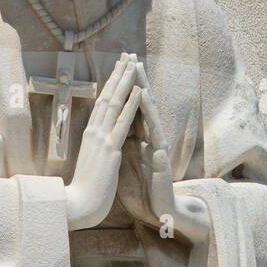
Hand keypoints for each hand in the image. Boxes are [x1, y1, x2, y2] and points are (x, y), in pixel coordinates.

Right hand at [65, 53, 141, 231]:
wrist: (78, 205)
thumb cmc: (84, 189)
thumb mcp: (90, 162)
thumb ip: (94, 148)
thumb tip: (96, 139)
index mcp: (90, 135)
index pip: (102, 104)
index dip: (110, 85)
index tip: (118, 69)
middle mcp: (94, 132)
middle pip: (107, 96)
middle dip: (118, 75)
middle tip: (126, 56)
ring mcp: (102, 139)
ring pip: (115, 103)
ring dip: (125, 82)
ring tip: (133, 64)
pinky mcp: (110, 149)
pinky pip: (123, 123)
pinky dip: (132, 105)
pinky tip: (139, 91)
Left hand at [118, 62, 209, 243]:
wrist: (157, 212)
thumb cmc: (141, 188)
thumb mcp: (123, 162)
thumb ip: (119, 143)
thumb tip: (106, 129)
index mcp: (135, 137)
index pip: (128, 106)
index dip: (121, 87)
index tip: (114, 65)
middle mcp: (146, 135)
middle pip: (138, 102)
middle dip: (133, 78)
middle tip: (128, 55)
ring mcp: (154, 142)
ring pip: (148, 110)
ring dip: (142, 86)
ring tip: (136, 66)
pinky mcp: (160, 153)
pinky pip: (153, 128)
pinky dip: (147, 110)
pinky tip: (142, 95)